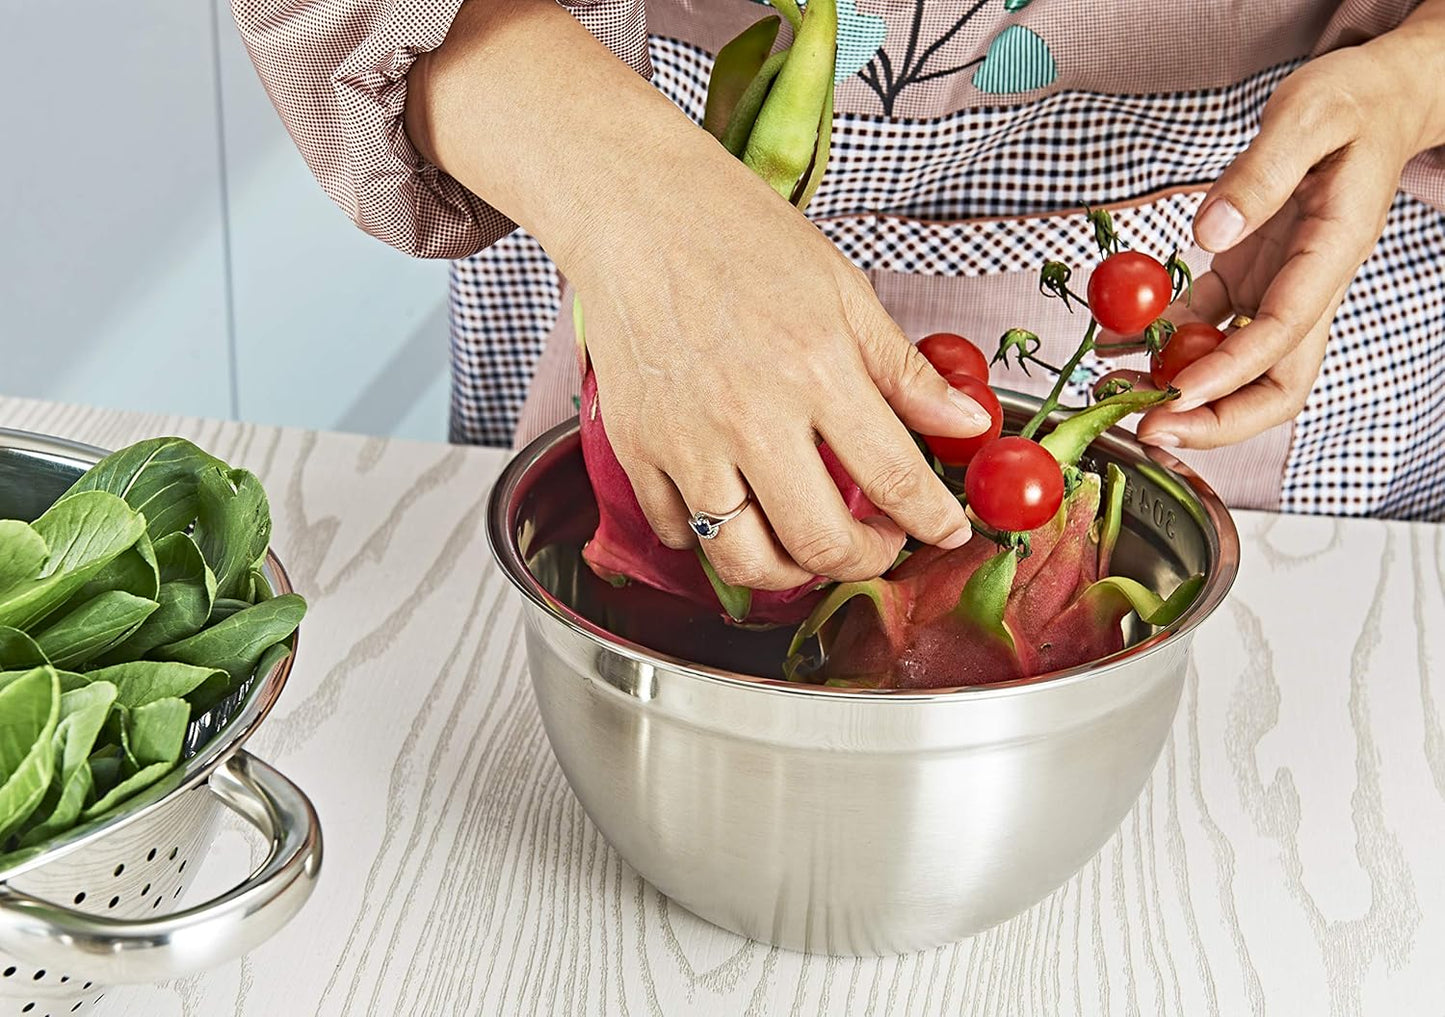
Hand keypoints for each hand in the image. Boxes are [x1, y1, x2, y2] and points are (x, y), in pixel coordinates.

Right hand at [573, 150, 989, 589]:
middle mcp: (750, 419)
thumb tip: (968, 424)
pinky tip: (738, 512)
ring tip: (810, 547)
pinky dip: (713, 541)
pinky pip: (679, 534)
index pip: (894, 480)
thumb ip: (906, 373)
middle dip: (867, 561)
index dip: (933, 522)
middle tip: (880, 544)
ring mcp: (687, 442)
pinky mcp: (638, 450)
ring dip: (790, 573)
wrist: (636, 212)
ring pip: (744, 560)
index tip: (945, 532)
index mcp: (816, 372)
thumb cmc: (739, 238)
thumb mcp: (844, 293)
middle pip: (820, 543)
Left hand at [1111, 24, 1444, 449]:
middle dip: (1215, 418)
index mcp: (1331, 253)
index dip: (1229, 372)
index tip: (1175, 395)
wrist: (1372, 101)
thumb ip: (1261, 172)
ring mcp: (1275, 288)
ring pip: (1234, 366)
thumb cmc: (1350, 103)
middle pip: (1272, 382)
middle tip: (1147, 430)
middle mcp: (1306, 286)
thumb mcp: (1308, 115)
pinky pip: (1202, 323)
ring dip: (1178, 388)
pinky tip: (1113, 343)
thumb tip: (1210, 231)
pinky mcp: (1248, 277)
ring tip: (1114, 392)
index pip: (1283, 333)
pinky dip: (1159, 340)